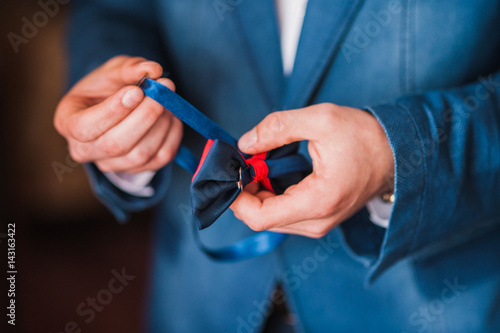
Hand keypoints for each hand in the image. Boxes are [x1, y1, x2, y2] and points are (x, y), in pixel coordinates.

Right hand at [54, 56, 182, 172]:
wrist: (116, 105)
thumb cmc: (108, 87)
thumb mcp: (113, 70)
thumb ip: (129, 68)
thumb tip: (153, 69)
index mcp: (67, 122)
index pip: (84, 127)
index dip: (112, 111)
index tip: (136, 91)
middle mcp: (84, 150)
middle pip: (115, 144)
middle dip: (144, 116)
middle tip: (163, 91)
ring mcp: (109, 164)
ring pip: (140, 155)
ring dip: (161, 125)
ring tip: (168, 100)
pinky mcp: (135, 170)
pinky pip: (159, 160)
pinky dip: (172, 136)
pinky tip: (173, 116)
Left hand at [230, 103, 393, 237]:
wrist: (396, 153)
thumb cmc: (364, 137)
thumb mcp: (320, 119)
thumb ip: (277, 128)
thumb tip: (244, 143)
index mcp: (318, 202)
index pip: (260, 217)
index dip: (236, 197)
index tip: (228, 171)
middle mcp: (317, 221)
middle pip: (261, 218)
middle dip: (243, 190)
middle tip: (239, 160)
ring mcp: (318, 223)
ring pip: (270, 217)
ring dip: (255, 191)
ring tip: (255, 161)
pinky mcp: (318, 217)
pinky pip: (283, 212)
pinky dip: (269, 193)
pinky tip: (269, 171)